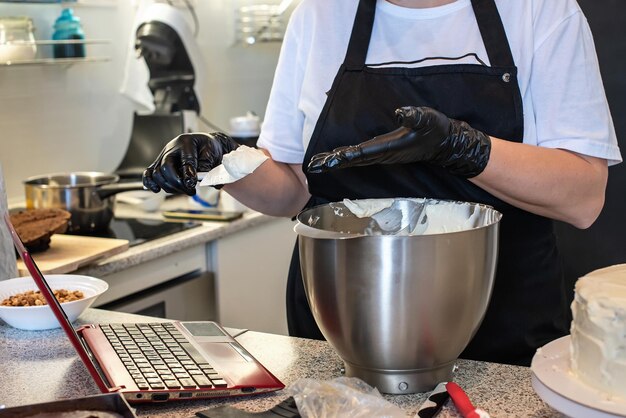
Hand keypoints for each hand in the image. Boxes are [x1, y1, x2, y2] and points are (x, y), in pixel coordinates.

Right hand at [143, 132, 238, 194]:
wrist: (203, 144)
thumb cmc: (208, 148)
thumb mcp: (212, 154)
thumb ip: (207, 168)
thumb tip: (203, 181)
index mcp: (187, 142)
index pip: (185, 160)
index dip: (188, 174)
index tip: (192, 184)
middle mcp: (172, 148)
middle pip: (166, 168)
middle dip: (178, 183)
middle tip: (191, 191)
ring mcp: (163, 156)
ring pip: (157, 174)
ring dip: (170, 187)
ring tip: (184, 190)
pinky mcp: (159, 163)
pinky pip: (149, 173)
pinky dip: (150, 182)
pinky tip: (156, 189)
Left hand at [307, 106, 490, 177]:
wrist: (444, 143)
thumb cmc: (435, 130)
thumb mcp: (427, 118)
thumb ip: (414, 115)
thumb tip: (401, 111)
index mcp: (387, 147)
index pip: (360, 153)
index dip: (343, 156)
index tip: (327, 160)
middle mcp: (381, 154)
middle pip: (351, 159)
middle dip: (331, 163)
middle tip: (311, 166)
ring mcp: (381, 155)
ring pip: (353, 160)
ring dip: (334, 161)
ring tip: (316, 163)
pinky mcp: (382, 153)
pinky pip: (358, 157)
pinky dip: (344, 158)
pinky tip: (335, 157)